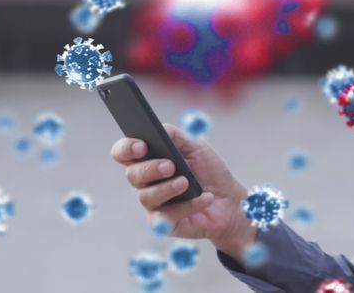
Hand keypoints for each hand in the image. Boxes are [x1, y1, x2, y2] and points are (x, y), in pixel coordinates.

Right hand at [111, 124, 256, 258]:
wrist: (229, 200)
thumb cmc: (209, 172)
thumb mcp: (197, 148)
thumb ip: (178, 137)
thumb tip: (162, 129)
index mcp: (149, 159)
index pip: (124, 153)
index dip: (126, 149)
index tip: (142, 146)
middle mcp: (146, 182)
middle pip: (132, 175)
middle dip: (150, 169)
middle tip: (170, 166)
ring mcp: (153, 204)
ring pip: (146, 197)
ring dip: (167, 188)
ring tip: (186, 182)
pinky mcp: (164, 223)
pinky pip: (167, 216)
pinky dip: (188, 206)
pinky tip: (205, 198)